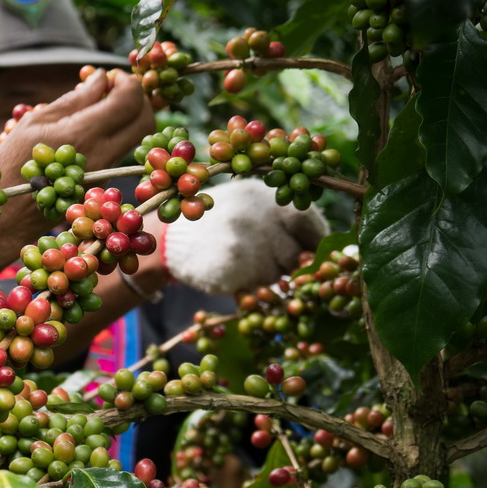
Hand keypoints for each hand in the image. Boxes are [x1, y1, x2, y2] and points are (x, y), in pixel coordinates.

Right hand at [0, 69, 154, 240]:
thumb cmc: (11, 165)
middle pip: (145, 118)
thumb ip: (73, 100)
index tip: (109, 76)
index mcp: (83, 133)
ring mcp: (106, 170)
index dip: (126, 81)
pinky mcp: (103, 180)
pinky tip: (95, 125)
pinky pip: (123, 149)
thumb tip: (99, 79)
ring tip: (103, 104)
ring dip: (130, 114)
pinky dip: (119, 130)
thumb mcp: (34, 123)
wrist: (8, 215)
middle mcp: (103, 153)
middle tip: (113, 88)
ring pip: (139, 136)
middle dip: (137, 96)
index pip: (128, 99)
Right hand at [160, 178, 328, 294]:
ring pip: (280, 275)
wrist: (166, 239)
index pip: (310, 225)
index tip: (307, 256)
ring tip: (247, 269)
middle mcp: (260, 213)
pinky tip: (236, 279)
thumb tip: (320, 247)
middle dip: (289, 266)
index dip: (312, 245)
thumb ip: (281, 218)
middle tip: (272, 267)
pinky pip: (259, 288)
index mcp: (267, 196)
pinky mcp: (234, 263)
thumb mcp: (247, 204)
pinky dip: (252, 291)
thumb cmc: (214, 223)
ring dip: (269, 279)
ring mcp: (247, 239)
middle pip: (298, 254)